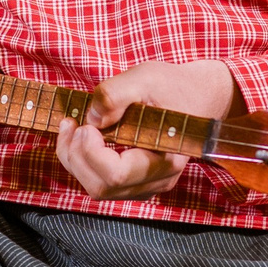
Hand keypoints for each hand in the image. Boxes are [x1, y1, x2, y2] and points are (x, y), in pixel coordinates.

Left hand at [55, 58, 239, 201]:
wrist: (195, 95)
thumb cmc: (173, 87)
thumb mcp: (144, 77)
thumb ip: (115, 94)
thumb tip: (91, 118)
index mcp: (166, 159)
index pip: (117, 174)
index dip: (91, 152)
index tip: (86, 125)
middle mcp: (157, 181)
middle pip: (102, 187)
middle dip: (76, 157)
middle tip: (72, 125)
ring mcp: (146, 185)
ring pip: (98, 189)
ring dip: (75, 161)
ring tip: (72, 129)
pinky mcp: (135, 181)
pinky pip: (101, 183)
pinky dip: (83, 163)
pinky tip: (82, 139)